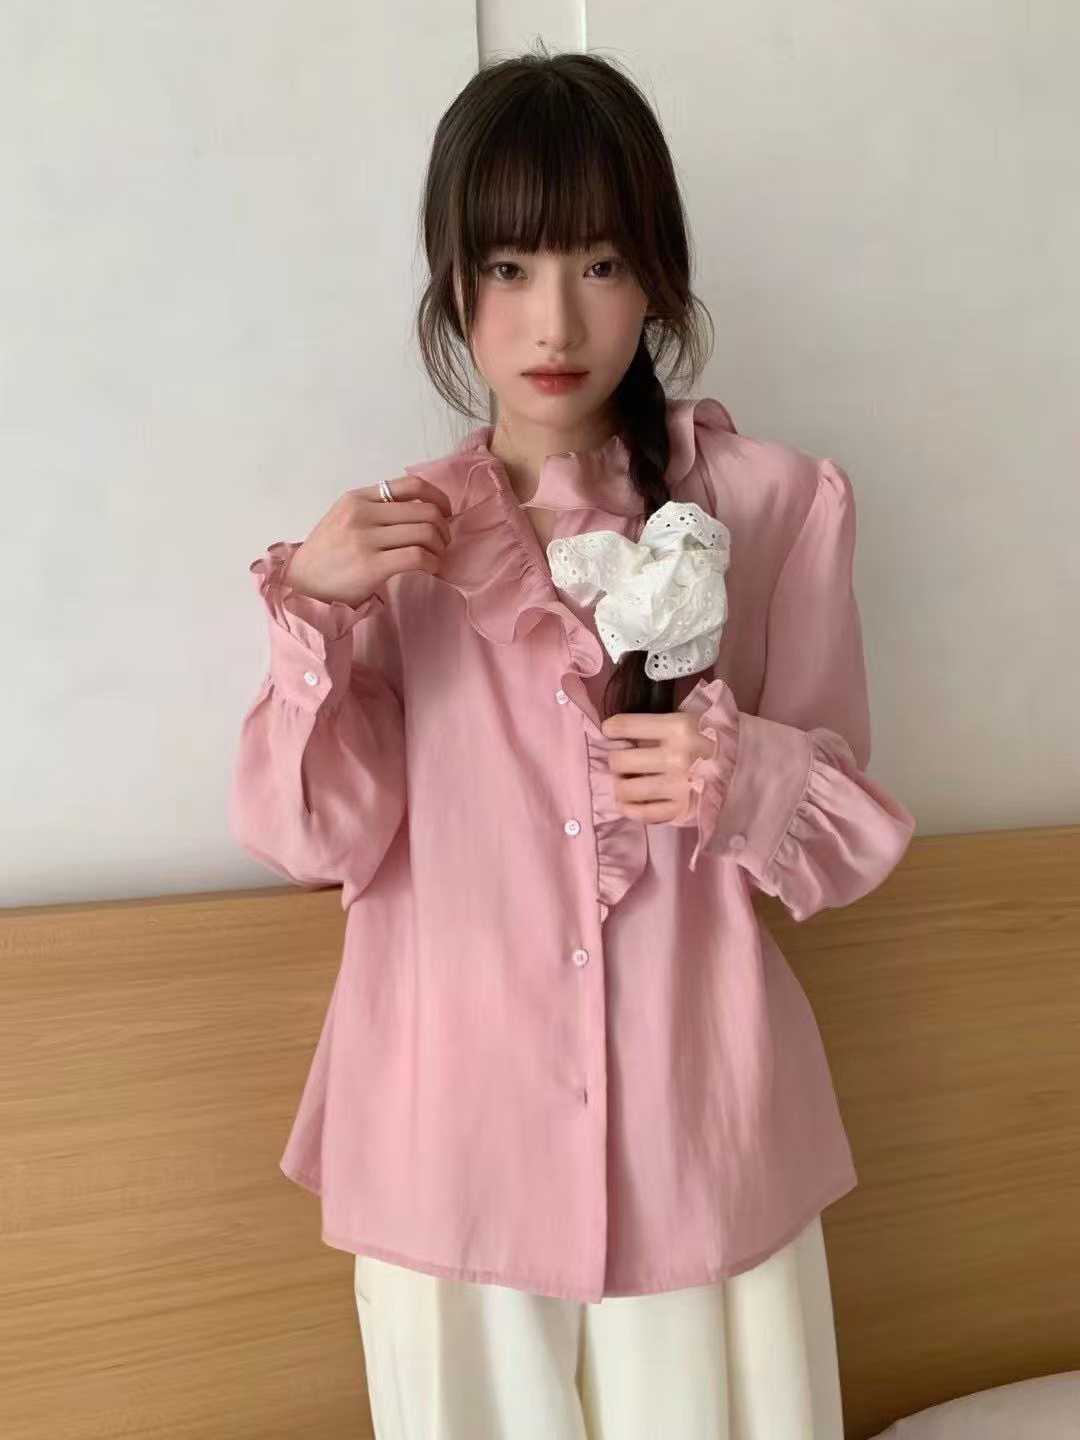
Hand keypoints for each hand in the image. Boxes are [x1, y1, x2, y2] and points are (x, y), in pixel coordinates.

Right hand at [283, 475, 452, 607]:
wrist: (302, 585)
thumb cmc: (327, 555)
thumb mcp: (344, 519)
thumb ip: (375, 510)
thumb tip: (420, 510)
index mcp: (358, 498)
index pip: (411, 485)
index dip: (438, 497)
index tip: (444, 513)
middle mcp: (362, 513)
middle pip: (425, 510)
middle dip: (443, 528)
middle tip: (443, 543)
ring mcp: (366, 539)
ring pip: (425, 532)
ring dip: (440, 547)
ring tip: (436, 557)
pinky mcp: (371, 565)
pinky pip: (418, 557)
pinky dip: (433, 563)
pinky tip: (430, 569)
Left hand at [599, 710, 713, 822]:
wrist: (755, 768)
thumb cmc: (721, 738)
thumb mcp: (696, 718)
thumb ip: (662, 725)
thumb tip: (625, 734)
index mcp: (678, 727)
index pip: (624, 726)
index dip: (612, 729)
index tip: (613, 732)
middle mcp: (675, 757)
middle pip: (619, 760)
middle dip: (616, 758)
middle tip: (623, 759)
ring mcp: (678, 787)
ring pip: (625, 789)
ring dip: (621, 784)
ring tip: (627, 780)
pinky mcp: (682, 811)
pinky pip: (642, 814)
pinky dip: (629, 808)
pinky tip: (629, 801)